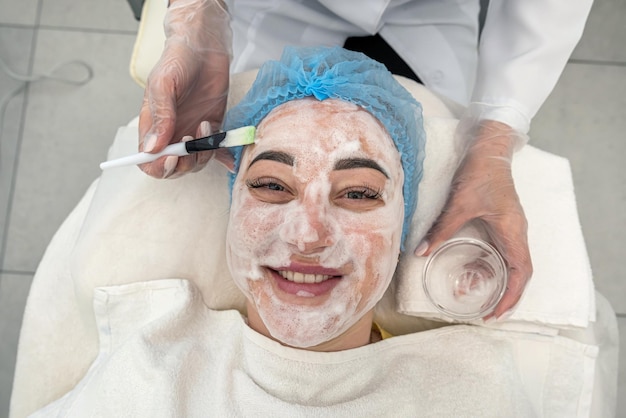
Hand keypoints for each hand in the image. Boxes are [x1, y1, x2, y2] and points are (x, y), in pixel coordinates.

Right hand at [138, 0, 231, 177]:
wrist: (204, 47)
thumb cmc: (177, 60)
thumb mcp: (163, 84)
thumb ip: (160, 116)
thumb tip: (152, 148)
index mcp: (152, 127)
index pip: (149, 160)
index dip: (158, 166)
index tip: (171, 157)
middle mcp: (172, 134)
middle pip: (174, 168)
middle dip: (184, 163)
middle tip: (192, 143)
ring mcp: (193, 133)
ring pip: (196, 162)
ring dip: (202, 153)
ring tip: (205, 125)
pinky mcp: (212, 128)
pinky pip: (215, 151)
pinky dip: (221, 156)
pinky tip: (227, 157)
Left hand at [417, 120, 532, 319]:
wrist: (488, 150)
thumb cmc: (480, 174)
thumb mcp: (459, 204)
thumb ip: (441, 229)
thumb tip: (421, 252)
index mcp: (513, 231)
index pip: (521, 273)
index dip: (511, 296)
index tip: (496, 313)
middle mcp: (517, 233)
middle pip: (520, 274)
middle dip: (507, 297)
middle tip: (489, 315)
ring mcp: (511, 229)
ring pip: (512, 264)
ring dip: (500, 283)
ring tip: (481, 300)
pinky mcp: (503, 224)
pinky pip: (503, 253)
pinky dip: (492, 268)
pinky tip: (475, 273)